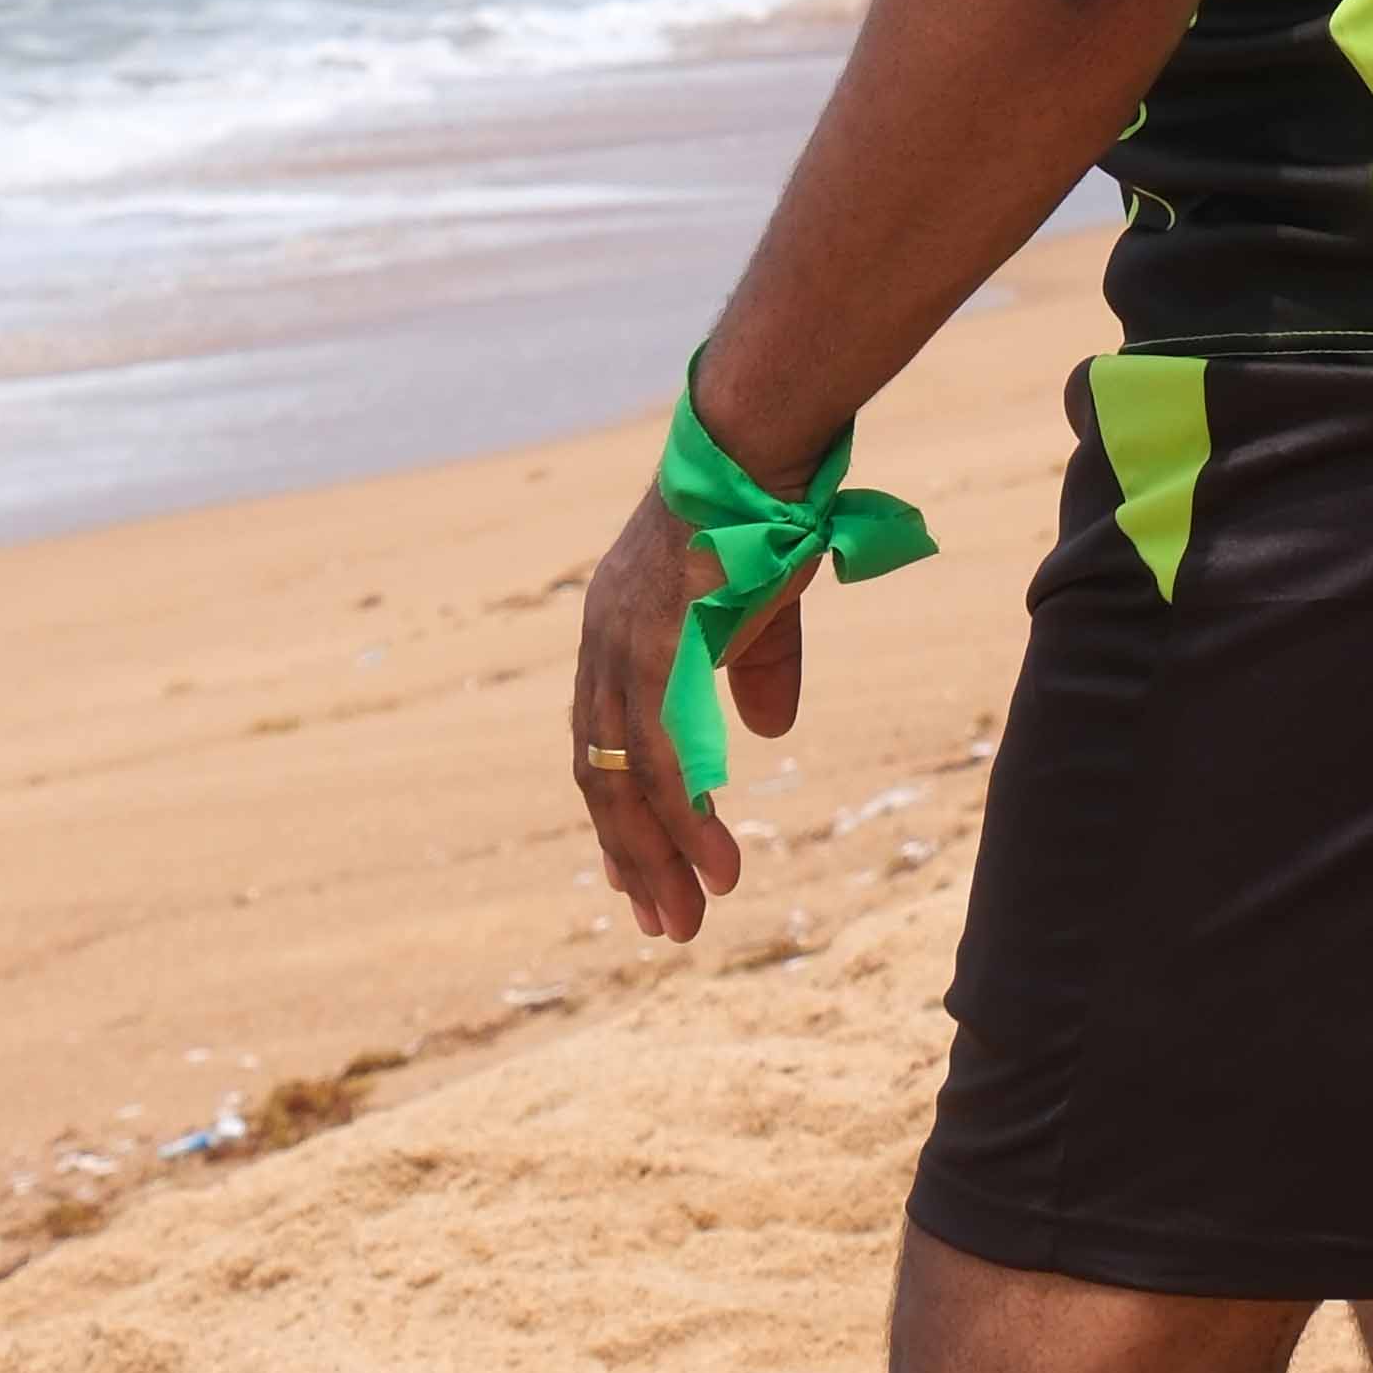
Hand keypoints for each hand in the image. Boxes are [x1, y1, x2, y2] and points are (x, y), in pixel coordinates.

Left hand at [567, 480, 801, 947]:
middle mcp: (604, 648)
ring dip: (655, 858)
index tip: (635, 879)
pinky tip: (718, 864)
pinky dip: (687, 821)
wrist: (762, 448)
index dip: (619, 817)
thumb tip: (769, 733)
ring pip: (627, 783)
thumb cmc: (767, 510)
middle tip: (664, 924)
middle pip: (602, 778)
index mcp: (618, 635)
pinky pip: (668, 759)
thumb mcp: (761, 606)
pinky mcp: (656, 654)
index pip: (603, 746)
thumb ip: (761, 670)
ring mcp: (623, 652)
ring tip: (688, 918)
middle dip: (632, 858)